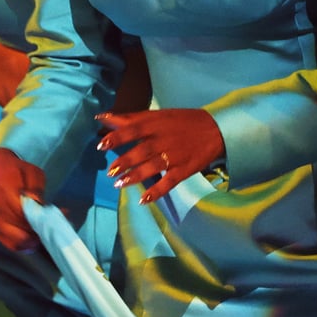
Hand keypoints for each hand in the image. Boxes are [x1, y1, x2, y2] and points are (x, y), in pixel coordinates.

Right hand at [0, 147, 45, 251]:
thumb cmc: (15, 170)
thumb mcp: (31, 172)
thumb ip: (36, 188)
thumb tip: (39, 204)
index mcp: (6, 194)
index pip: (26, 216)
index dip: (44, 220)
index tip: (59, 216)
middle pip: (22, 232)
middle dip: (40, 232)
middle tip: (53, 225)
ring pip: (16, 242)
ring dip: (33, 241)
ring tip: (43, 232)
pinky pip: (9, 244)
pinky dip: (23, 245)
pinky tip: (33, 238)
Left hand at [96, 108, 223, 204]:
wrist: (216, 130)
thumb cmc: (181, 122)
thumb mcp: (157, 115)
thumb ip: (129, 118)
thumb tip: (101, 117)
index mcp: (155, 125)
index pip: (134, 130)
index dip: (117, 137)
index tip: (101, 145)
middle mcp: (164, 140)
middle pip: (143, 150)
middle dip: (125, 161)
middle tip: (110, 171)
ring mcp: (175, 156)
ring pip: (154, 167)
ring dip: (136, 176)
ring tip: (119, 184)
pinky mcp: (185, 170)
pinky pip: (169, 182)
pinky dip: (157, 191)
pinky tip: (143, 200)